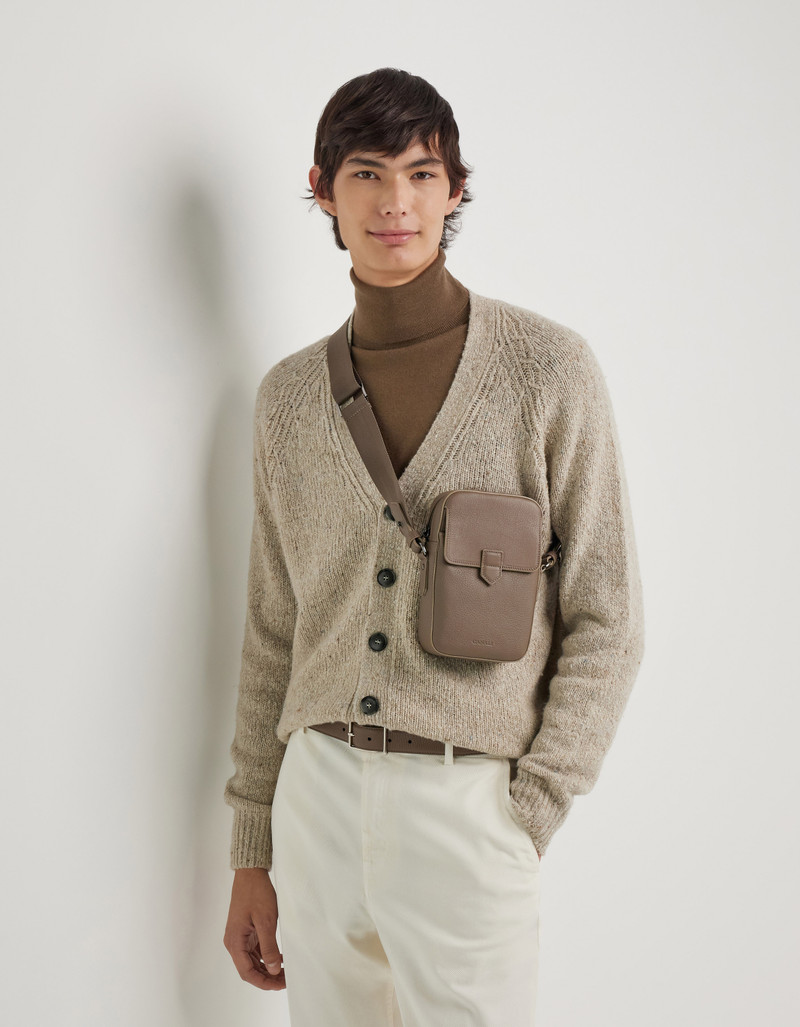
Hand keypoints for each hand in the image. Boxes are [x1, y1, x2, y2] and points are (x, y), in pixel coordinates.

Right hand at [223, 867, 285, 990]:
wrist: (251, 873)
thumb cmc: (256, 893)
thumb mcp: (266, 921)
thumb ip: (270, 947)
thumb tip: (274, 969)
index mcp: (235, 942)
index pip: (247, 972)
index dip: (263, 982)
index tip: (279, 985)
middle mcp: (234, 942)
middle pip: (250, 969)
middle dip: (267, 977)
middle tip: (286, 980)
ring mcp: (240, 937)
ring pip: (253, 961)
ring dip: (268, 968)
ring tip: (285, 971)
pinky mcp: (246, 932)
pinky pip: (255, 951)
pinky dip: (267, 957)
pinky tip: (280, 958)